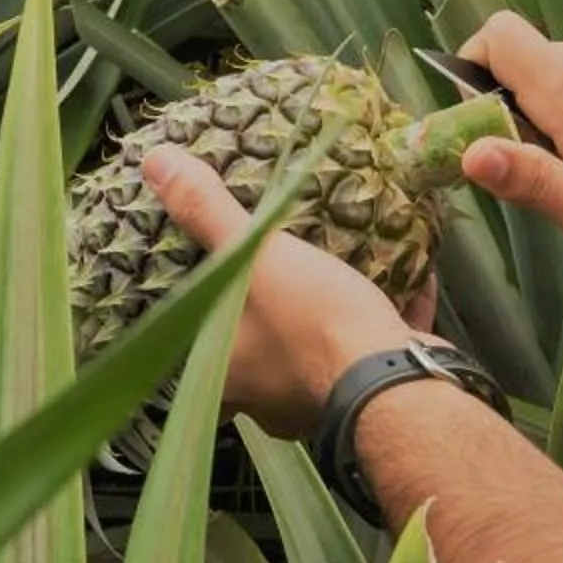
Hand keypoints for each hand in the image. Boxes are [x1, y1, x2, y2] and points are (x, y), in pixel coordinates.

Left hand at [141, 146, 433, 439]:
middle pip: (256, 351)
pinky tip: (408, 270)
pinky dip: (389, 312)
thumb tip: (154, 162)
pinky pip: (377, 346)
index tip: (201, 287)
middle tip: (270, 271)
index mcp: (226, 375)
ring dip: (326, 313)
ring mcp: (323, 400)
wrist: (396, 383)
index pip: (189, 350)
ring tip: (330, 265)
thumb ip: (208, 213)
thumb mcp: (254, 258)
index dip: (193, 320)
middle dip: (266, 314)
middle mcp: (267, 399)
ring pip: (319, 350)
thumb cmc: (312, 324)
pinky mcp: (379, 393)